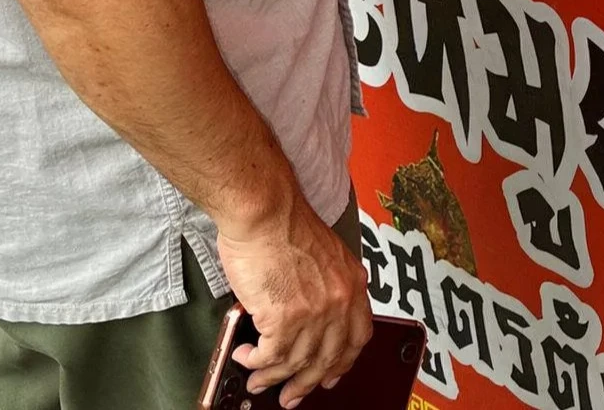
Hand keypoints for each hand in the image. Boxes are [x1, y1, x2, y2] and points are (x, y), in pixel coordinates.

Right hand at [219, 201, 372, 407]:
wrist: (265, 212)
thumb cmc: (284, 226)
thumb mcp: (324, 255)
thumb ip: (325, 286)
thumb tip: (309, 315)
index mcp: (352, 283)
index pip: (358, 335)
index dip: (343, 361)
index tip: (331, 375)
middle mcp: (339, 300)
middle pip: (329, 357)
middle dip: (307, 382)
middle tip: (292, 395)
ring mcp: (315, 311)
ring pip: (297, 362)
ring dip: (273, 377)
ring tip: (258, 380)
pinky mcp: (285, 317)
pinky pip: (270, 356)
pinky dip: (255, 362)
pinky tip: (245, 357)